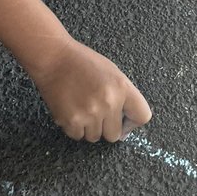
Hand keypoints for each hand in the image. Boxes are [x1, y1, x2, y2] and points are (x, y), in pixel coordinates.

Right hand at [30, 36, 152, 141]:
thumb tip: (126, 126)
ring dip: (89, 127)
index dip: (133, 121)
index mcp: (122, 87)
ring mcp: (90, 113)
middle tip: (96, 111)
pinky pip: (78, 136)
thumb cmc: (83, 63)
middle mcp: (108, 102)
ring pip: (95, 137)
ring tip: (81, 106)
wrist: (54, 58)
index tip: (124, 120)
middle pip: (115, 134)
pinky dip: (74, 127)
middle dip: (106, 126)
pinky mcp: (71, 121)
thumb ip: (123, 96)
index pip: (142, 116)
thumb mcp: (112, 72)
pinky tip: (71, 108)